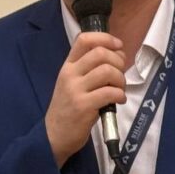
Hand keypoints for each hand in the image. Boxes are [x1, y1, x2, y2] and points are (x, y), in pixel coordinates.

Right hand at [45, 32, 125, 166]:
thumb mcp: (72, 84)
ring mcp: (76, 90)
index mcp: (68, 66)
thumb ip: (89, 69)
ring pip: (107, 71)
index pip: (84, 39)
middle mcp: (70, 74)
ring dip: (120, 79)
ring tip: (119, 89)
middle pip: (100, 53)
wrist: (54, 135)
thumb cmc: (68, 108)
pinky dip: (120, 95)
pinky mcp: (83, 106)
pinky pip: (110, 92)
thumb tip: (117, 57)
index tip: (118, 46)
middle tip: (120, 74)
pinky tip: (119, 100)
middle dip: (118, 61)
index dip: (105, 38)